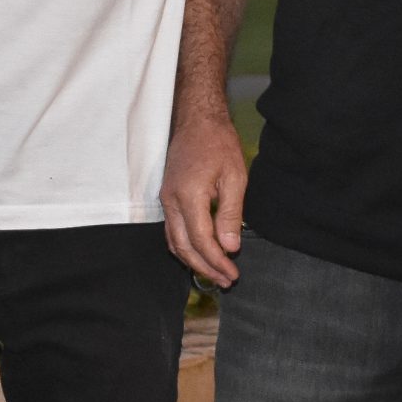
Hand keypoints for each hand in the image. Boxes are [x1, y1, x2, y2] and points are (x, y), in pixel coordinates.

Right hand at [163, 110, 249, 286]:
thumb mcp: (235, 177)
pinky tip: (200, 254)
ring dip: (193, 261)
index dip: (216, 261)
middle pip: (184, 247)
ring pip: (174, 242)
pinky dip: (185, 247)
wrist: (197, 120)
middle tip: (226, 280)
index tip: (232, 273)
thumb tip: (230, 247)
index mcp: (189, 196)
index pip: (201, 240)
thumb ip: (230, 214)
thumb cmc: (218, 143)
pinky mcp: (167, 198)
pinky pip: (172, 231)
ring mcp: (166, 200)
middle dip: (205, 267)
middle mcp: (171, 201)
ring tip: (215, 273)